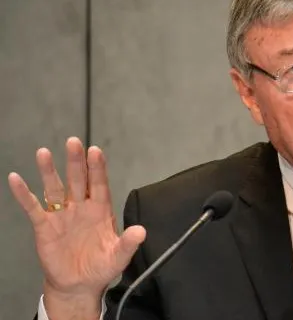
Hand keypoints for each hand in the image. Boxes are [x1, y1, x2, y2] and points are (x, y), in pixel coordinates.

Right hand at [8, 137, 145, 317]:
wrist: (79, 285)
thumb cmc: (101, 267)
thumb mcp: (119, 257)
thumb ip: (128, 243)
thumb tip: (141, 231)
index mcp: (101, 210)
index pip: (99, 184)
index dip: (97, 168)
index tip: (95, 151)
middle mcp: (81, 207)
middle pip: (78, 179)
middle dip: (76, 161)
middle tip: (73, 142)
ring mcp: (62, 214)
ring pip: (55, 188)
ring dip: (49, 171)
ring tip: (44, 153)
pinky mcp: (45, 226)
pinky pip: (33, 207)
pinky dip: (24, 194)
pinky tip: (16, 179)